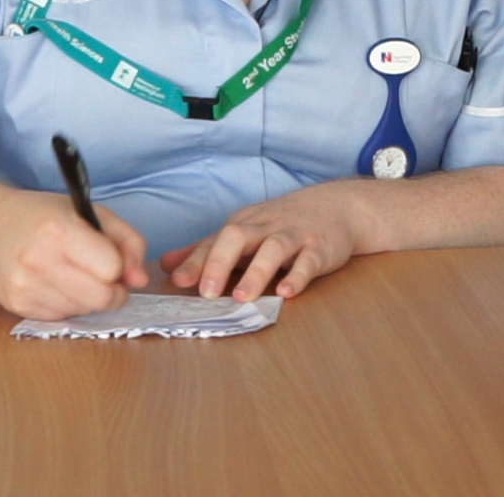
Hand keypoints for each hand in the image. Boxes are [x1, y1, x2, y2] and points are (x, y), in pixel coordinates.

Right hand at [0, 188, 147, 319]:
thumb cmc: (42, 216)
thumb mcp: (90, 212)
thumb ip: (128, 241)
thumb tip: (140, 280)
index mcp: (59, 231)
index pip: (111, 268)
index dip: (119, 266)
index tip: (112, 258)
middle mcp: (38, 261)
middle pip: (100, 297)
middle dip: (113, 291)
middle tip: (105, 276)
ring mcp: (24, 287)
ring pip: (84, 310)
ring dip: (90, 298)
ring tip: (75, 275)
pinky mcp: (16, 306)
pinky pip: (62, 317)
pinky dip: (68, 305)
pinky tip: (56, 284)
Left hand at [161, 181, 365, 301]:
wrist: (337, 206)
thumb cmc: (283, 224)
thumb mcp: (244, 232)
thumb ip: (206, 250)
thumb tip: (166, 265)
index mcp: (243, 225)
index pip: (214, 241)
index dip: (196, 262)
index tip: (178, 282)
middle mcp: (265, 227)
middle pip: (237, 236)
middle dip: (219, 262)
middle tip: (207, 293)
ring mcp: (294, 235)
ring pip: (273, 248)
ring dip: (257, 273)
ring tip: (243, 297)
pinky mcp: (321, 248)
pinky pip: (309, 261)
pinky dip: (298, 276)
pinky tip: (288, 292)